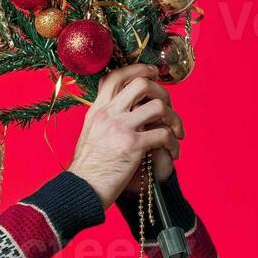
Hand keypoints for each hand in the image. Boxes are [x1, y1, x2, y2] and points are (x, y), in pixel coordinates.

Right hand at [68, 64, 184, 207]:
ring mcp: (120, 128)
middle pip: (141, 84)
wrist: (81, 189)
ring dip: (173, 119)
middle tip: (167, 108)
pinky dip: (173, 143)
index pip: (116, 76)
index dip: (139, 69)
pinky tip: (172, 153)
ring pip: (158, 106)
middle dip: (162, 93)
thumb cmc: (88, 168)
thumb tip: (127, 110)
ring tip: (175, 133)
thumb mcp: (90, 134)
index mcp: (96, 110)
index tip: (154, 73)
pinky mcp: (132, 145)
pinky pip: (163, 134)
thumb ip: (105, 119)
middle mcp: (107, 114)